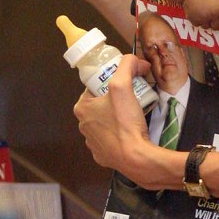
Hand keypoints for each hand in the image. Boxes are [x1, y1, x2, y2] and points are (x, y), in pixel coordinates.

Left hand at [73, 54, 151, 174]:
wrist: (135, 157)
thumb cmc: (124, 121)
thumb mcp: (123, 85)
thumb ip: (127, 65)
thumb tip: (136, 61)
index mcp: (82, 108)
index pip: (96, 86)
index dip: (112, 81)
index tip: (127, 82)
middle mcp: (82, 125)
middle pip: (102, 104)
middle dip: (117, 99)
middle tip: (134, 96)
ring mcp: (92, 143)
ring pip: (106, 121)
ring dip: (118, 116)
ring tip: (134, 113)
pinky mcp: (103, 155)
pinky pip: (111, 138)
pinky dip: (120, 133)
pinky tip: (131, 132)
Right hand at [183, 0, 218, 28]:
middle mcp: (213, 14)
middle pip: (216, 27)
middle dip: (215, 23)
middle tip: (211, 15)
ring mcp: (203, 18)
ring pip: (207, 27)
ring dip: (206, 22)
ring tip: (203, 12)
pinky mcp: (194, 20)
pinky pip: (198, 25)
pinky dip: (198, 21)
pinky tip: (197, 13)